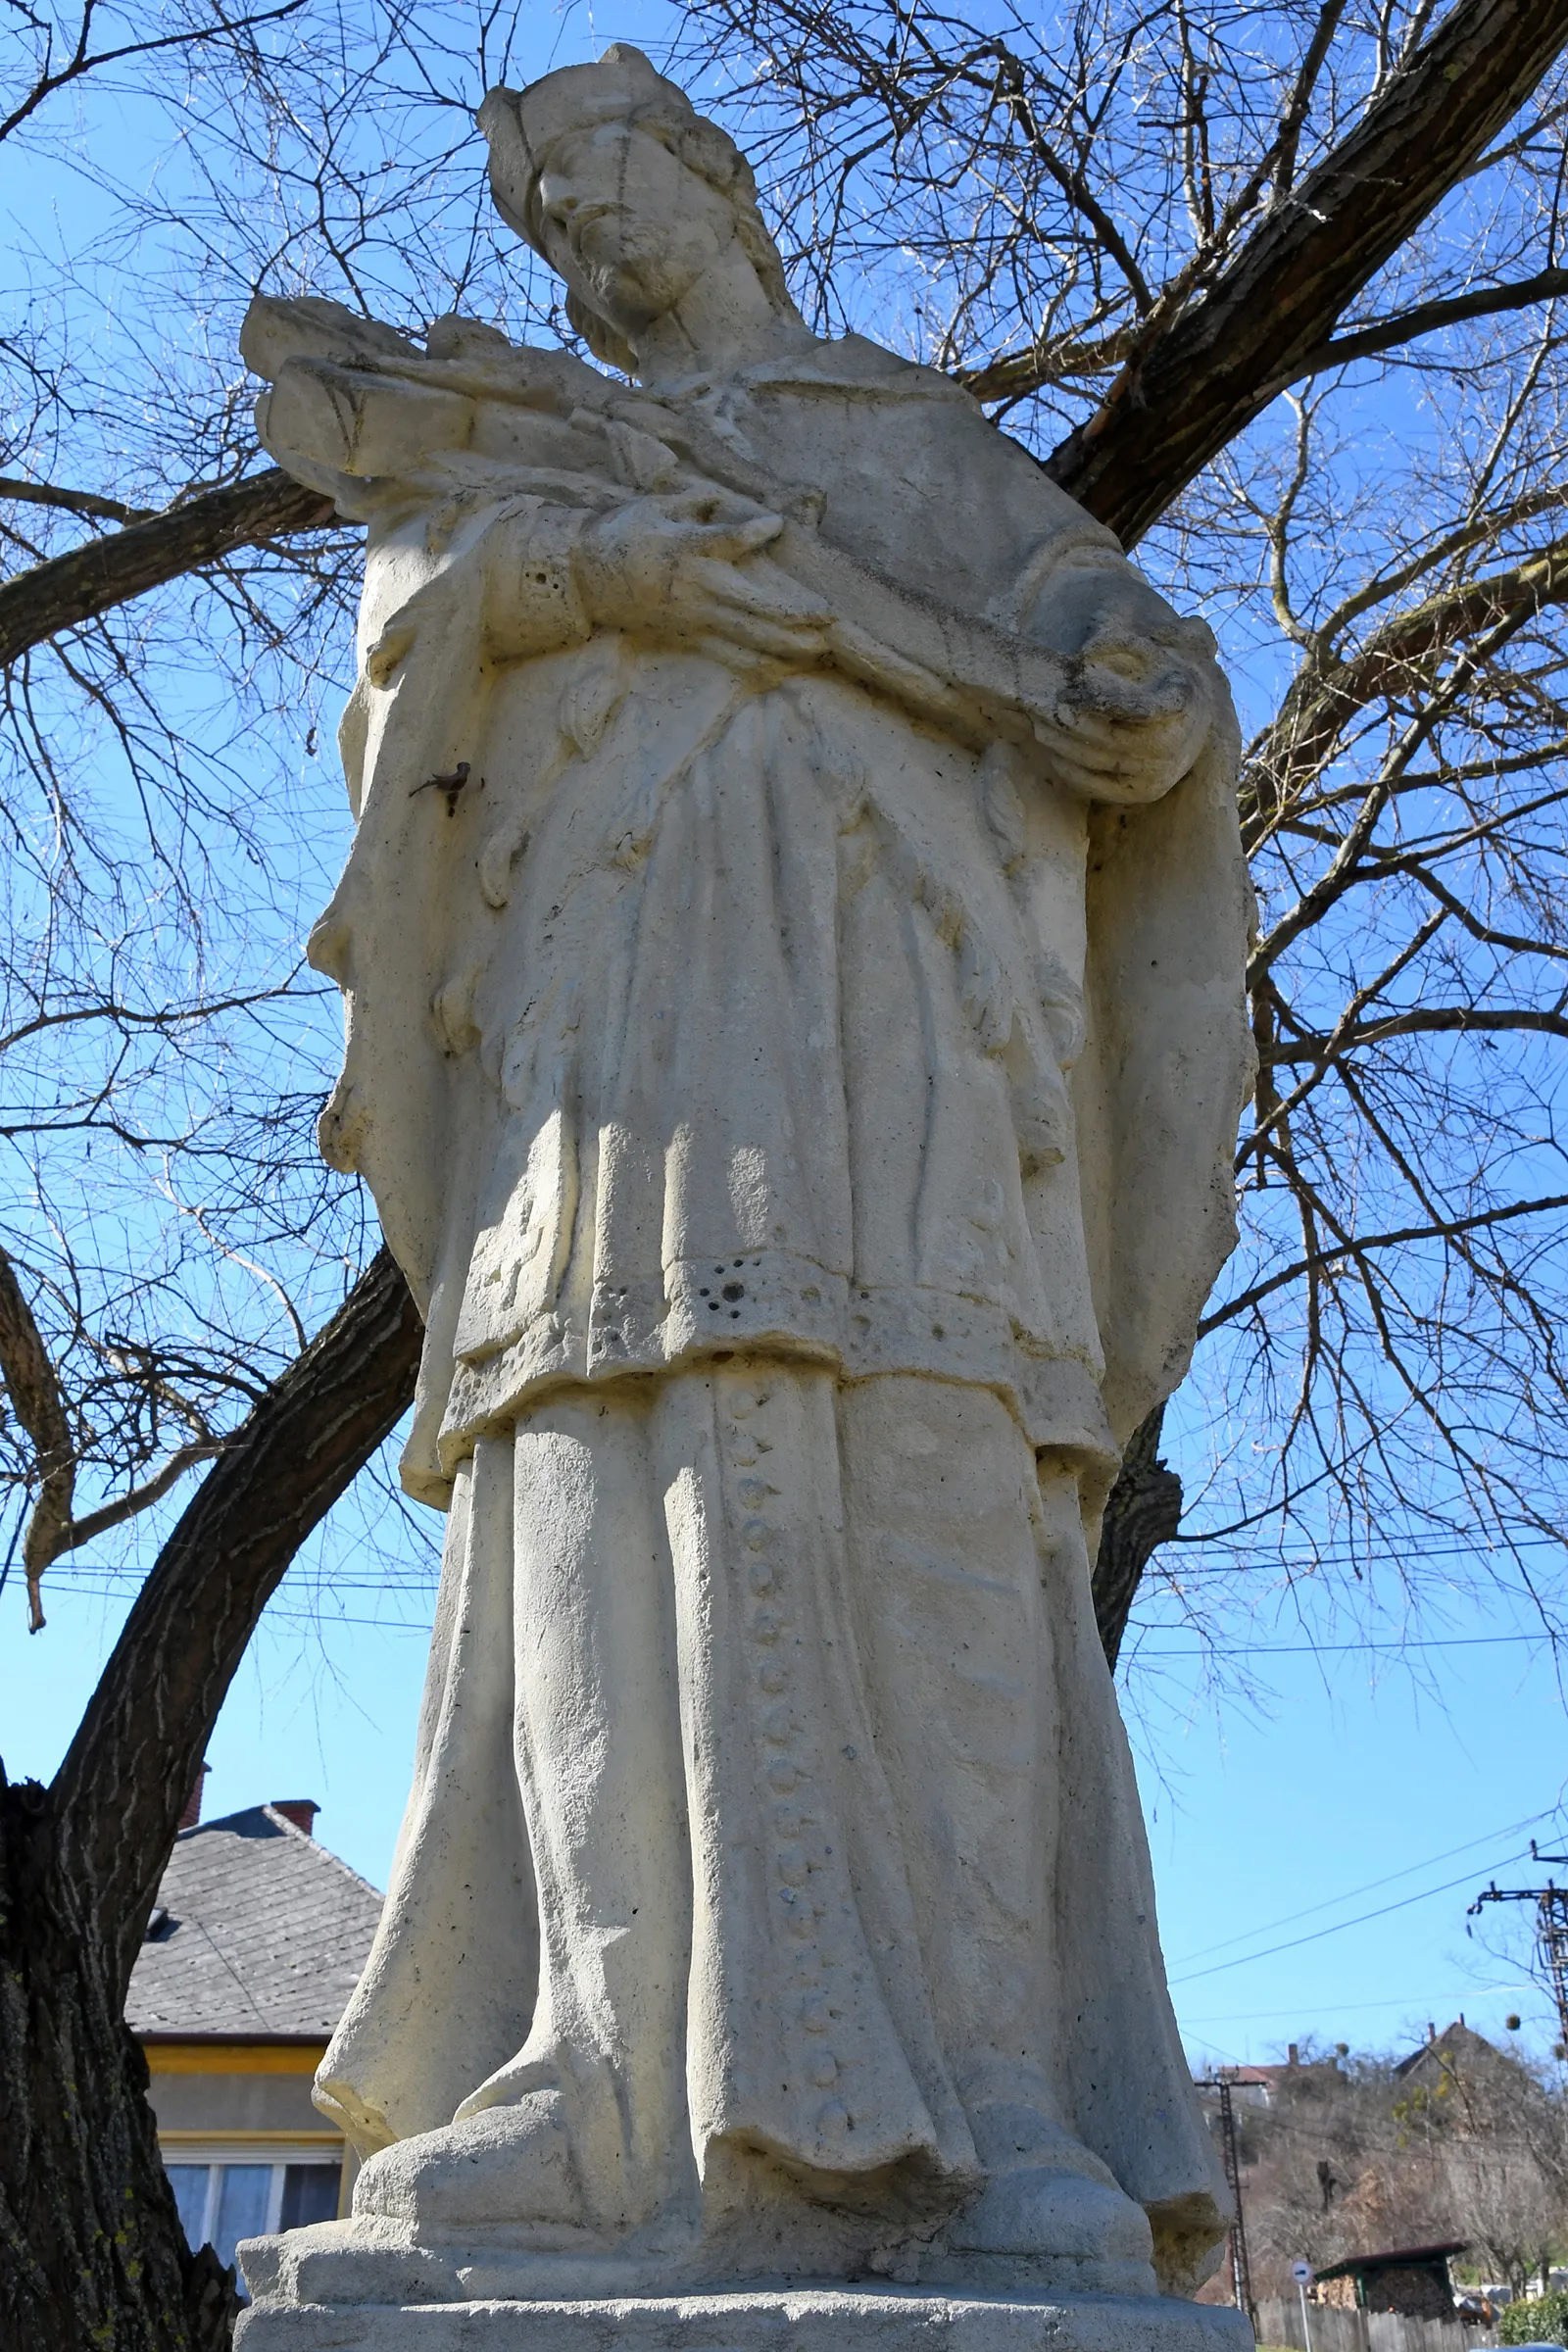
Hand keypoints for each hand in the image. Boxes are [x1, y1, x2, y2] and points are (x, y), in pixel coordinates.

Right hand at [575, 489, 831, 660]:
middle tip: (829, 616)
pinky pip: (728, 655)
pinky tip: (783, 669)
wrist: (583, 576)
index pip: (724, 541)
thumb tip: (719, 498)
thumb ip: (693, 502)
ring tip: (818, 648)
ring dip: (785, 645)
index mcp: (684, 549)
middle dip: (792, 613)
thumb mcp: (654, 506)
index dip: (751, 533)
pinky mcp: (686, 636)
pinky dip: (757, 663)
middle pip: (751, 605)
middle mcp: (693, 588)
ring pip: (745, 636)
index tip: (777, 525)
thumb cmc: (622, 533)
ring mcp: (691, 617)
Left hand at [1027, 563, 1220, 798]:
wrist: (1195, 722)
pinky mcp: (1141, 794)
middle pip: (1106, 738)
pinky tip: (1052, 748)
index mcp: (1179, 706)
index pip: (1137, 709)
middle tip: (1039, 708)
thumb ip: (1121, 644)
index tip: (1068, 693)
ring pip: (1094, 762)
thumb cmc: (1160, 680)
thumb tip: (1088, 652)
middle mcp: (1172, 746)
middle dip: (1066, 723)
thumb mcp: (1149, 653)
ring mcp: (1156, 775)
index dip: (1100, 702)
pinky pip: (1095, 785)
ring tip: (1038, 725)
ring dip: (1060, 744)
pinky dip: (1068, 767)